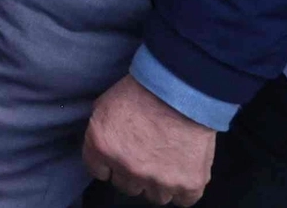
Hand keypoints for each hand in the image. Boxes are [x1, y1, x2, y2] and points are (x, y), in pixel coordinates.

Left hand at [84, 71, 215, 204]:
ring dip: (158, 184)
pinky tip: (182, 174)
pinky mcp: (188, 184)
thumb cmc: (141, 91)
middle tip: (144, 157)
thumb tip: (102, 149)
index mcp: (102, 148)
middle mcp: (128, 168)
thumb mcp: (104, 106)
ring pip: (155, 196)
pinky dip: (183, 190)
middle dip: (133, 173)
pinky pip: (183, 200)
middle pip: (126, 186)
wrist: (181, 90)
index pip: (99, 172)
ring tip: (165, 164)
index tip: (118, 157)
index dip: (109, 164)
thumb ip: (101, 133)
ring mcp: (159, 179)